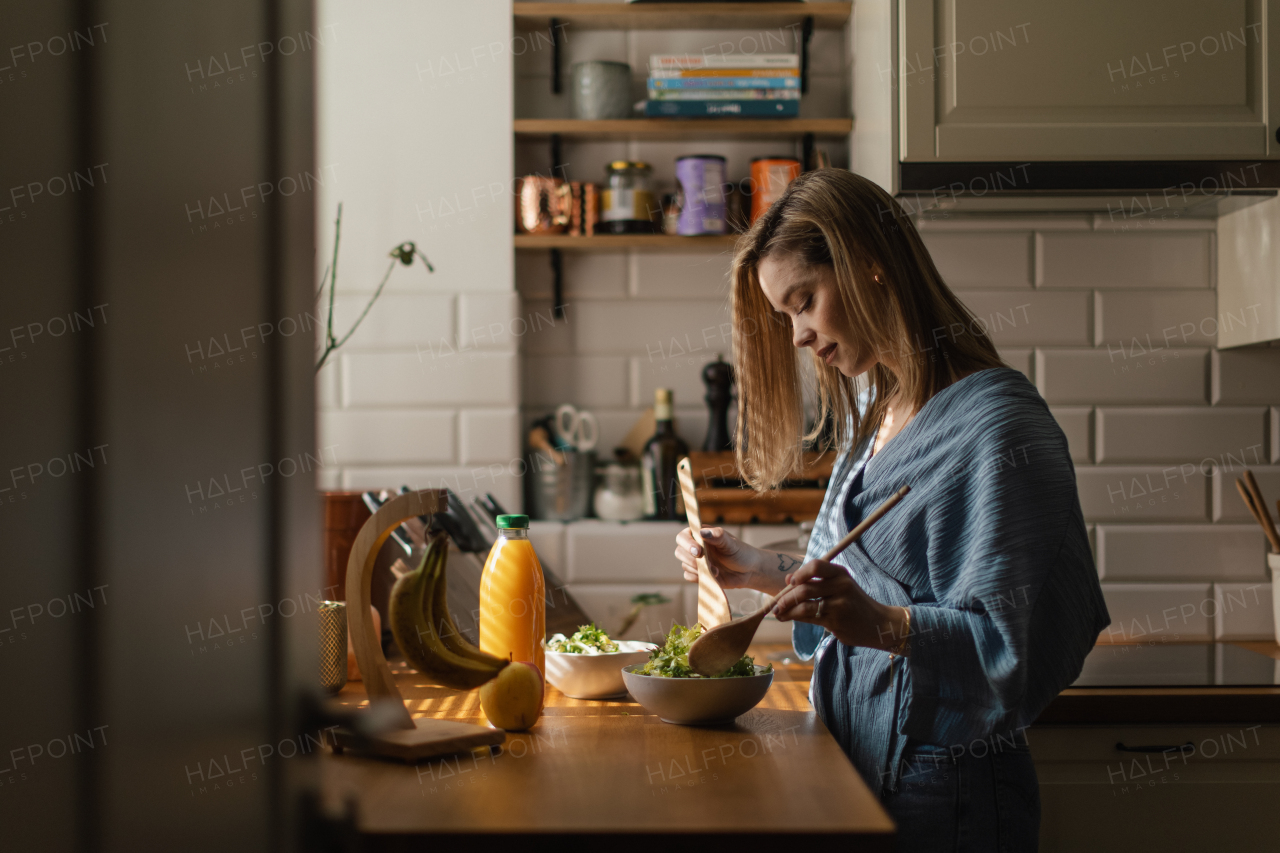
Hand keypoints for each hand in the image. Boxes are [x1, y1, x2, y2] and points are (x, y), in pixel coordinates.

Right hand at [674, 527, 773, 591]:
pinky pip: (689, 576)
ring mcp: (697, 561)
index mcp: (701, 535)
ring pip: (684, 565)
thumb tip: (702, 532)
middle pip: (680, 551)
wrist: (749, 572)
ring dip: (699, 570)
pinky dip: (698, 578)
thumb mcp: (731, 543)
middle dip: (692, 559)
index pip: (683, 536)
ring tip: (717, 570)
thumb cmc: (741, 553)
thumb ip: (718, 536)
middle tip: (709, 564)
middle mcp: (696, 547)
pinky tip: (713, 576)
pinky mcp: (699, 574)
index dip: (687, 544)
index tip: (698, 552)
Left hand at [772, 558, 908, 651]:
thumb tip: (788, 579)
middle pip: (804, 588)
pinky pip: (808, 618)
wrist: (878, 624)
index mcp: (840, 573)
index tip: (789, 582)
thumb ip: (815, 581)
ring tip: (778, 612)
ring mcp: (839, 604)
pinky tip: (787, 618)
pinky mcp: (835, 621)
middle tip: (775, 604)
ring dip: (786, 609)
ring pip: (803, 605)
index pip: (815, 566)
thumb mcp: (839, 586)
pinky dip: (794, 617)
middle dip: (785, 597)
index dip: (799, 573)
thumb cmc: (853, 603)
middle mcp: (840, 586)